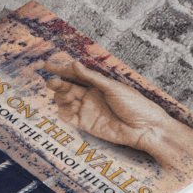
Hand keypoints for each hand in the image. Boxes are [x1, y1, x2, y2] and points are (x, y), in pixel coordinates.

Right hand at [43, 61, 173, 148]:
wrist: (145, 128)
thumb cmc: (135, 105)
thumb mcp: (113, 87)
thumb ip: (91, 78)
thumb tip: (74, 64)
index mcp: (98, 85)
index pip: (75, 75)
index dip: (61, 70)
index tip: (47, 66)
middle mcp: (91, 96)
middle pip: (68, 88)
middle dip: (58, 84)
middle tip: (53, 82)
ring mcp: (87, 110)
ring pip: (65, 101)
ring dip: (61, 96)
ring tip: (64, 94)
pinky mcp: (86, 124)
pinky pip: (68, 117)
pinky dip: (63, 111)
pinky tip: (64, 107)